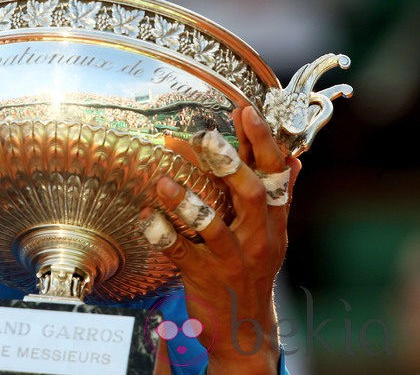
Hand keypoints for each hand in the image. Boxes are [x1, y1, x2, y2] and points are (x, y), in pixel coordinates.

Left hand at [147, 106, 299, 373]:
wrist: (245, 331)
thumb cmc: (254, 271)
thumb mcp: (273, 234)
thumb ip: (280, 195)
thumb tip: (295, 158)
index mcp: (273, 222)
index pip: (275, 175)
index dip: (263, 142)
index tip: (247, 110)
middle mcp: (257, 238)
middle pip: (252, 195)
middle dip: (230, 164)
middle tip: (205, 137)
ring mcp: (231, 260)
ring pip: (213, 226)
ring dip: (187, 201)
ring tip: (163, 179)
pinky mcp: (204, 278)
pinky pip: (181, 253)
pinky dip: (162, 234)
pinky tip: (146, 216)